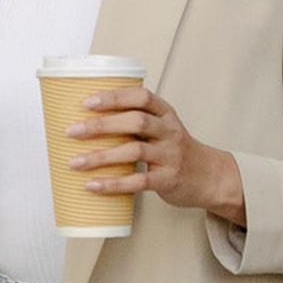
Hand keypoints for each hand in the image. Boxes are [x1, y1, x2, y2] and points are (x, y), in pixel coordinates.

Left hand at [65, 87, 246, 226]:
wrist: (210, 177)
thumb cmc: (173, 149)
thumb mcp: (160, 128)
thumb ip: (132, 122)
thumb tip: (83, 121)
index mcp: (165, 114)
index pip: (141, 97)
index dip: (114, 97)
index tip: (87, 102)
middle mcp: (169, 131)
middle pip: (136, 121)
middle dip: (101, 125)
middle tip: (72, 131)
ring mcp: (170, 156)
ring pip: (134, 152)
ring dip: (101, 157)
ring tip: (75, 163)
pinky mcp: (168, 179)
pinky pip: (139, 181)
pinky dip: (113, 184)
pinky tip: (93, 185)